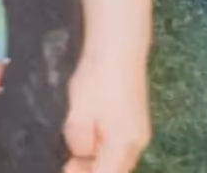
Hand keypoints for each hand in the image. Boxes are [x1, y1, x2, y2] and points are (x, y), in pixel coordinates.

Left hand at [63, 52, 151, 172]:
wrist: (118, 46)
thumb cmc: (97, 79)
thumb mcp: (79, 112)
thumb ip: (78, 141)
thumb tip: (80, 154)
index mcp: (124, 146)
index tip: (66, 166)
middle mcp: (138, 143)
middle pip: (114, 170)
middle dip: (90, 169)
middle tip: (67, 159)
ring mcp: (140, 131)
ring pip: (117, 158)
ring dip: (97, 158)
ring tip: (75, 145)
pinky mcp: (136, 118)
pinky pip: (119, 144)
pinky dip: (104, 146)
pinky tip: (89, 131)